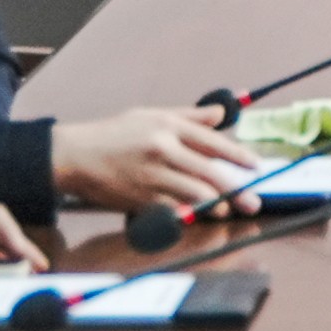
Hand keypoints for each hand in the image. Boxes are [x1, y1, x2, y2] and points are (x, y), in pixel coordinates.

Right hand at [53, 104, 267, 213]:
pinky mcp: (142, 198)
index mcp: (167, 126)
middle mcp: (163, 149)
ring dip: (216, 205)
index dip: (238, 156)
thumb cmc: (112, 134)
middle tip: (252, 201)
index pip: (213, 142)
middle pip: (210, 173)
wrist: (75, 155)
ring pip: (197, 194)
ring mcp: (152, 175)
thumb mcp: (149, 115)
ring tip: (226, 210)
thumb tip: (220, 114)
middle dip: (236, 190)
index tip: (254, 166)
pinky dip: (190, 214)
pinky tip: (199, 216)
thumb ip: (188, 116)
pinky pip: (174, 209)